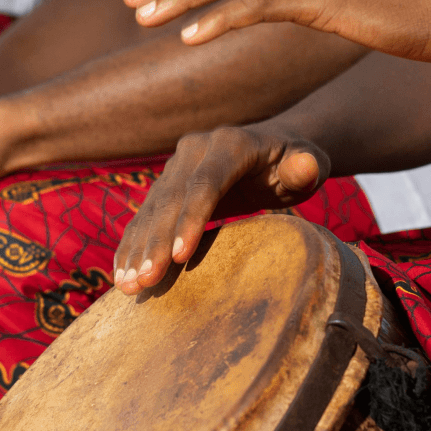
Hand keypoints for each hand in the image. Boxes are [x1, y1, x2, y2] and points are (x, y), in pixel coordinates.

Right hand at [113, 125, 327, 295]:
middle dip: (155, 242)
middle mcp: (195, 150)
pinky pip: (145, 216)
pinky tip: (121, 274)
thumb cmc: (295, 161)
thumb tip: (306, 167)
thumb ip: (307, 166)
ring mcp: (177, 166)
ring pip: (152, 210)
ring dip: (137, 248)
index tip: (178, 256)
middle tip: (144, 281)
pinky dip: (132, 245)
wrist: (272, 145)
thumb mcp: (309, 161)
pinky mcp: (168, 185)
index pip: (206, 183)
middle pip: (171, 199)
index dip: (191, 218)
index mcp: (230, 144)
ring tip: (127, 286)